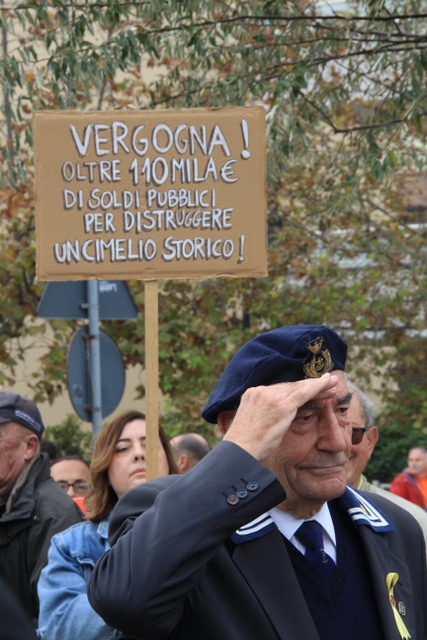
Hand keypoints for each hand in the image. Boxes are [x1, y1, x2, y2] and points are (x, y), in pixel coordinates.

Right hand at [222, 373, 337, 460]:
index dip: (297, 389)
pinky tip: (328, 385)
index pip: (279, 389)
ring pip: (299, 388)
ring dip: (318, 385)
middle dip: (310, 385)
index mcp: (252, 394)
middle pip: (290, 386)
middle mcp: (261, 391)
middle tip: (328, 382)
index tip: (310, 389)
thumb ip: (262, 416)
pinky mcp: (282, 406)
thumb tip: (272, 418)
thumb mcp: (251, 425)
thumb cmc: (245, 446)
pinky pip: (304, 393)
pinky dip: (317, 388)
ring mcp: (271, 397)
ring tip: (333, 384)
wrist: (240, 451)